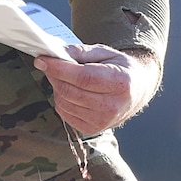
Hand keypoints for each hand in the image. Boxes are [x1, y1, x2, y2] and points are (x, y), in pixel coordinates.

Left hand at [35, 45, 159, 135]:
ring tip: (66, 78)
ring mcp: (102, 121)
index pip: (83, 77)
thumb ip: (80, 52)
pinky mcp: (92, 129)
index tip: (43, 60)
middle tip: (49, 64)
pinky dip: (62, 100)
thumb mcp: (105, 53)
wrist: (137, 91)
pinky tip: (71, 91)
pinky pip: (64, 113)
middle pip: (70, 91)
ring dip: (58, 87)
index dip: (59, 69)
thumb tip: (55, 53)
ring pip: (64, 103)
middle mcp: (113, 106)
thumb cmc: (120, 69)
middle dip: (54, 76)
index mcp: (120, 83)